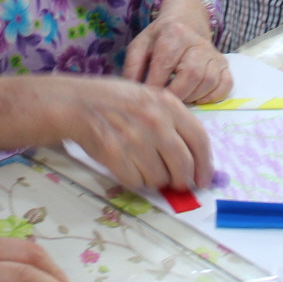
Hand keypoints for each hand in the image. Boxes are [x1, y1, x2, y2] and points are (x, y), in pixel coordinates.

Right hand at [60, 77, 213, 191]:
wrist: (77, 103)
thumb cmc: (115, 101)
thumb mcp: (149, 98)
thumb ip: (172, 122)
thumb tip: (194, 159)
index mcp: (167, 104)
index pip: (199, 140)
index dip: (205, 165)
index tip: (204, 179)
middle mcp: (155, 121)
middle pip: (183, 166)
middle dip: (182, 180)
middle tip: (177, 183)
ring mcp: (136, 139)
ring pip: (160, 178)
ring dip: (155, 179)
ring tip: (141, 164)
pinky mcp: (116, 156)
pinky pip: (137, 183)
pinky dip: (135, 180)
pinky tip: (126, 165)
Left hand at [123, 0, 230, 104]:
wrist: (186, 20)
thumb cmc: (160, 37)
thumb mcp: (140, 45)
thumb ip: (133, 68)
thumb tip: (133, 94)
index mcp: (174, 33)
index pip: (165, 64)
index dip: (155, 85)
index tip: (148, 98)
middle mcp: (197, 42)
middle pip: (191, 74)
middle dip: (176, 94)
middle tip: (165, 102)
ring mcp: (213, 53)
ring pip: (208, 81)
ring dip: (192, 96)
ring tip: (179, 98)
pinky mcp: (224, 64)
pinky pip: (225, 84)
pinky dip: (212, 96)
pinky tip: (197, 98)